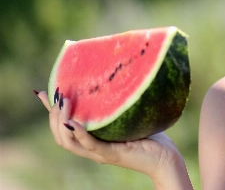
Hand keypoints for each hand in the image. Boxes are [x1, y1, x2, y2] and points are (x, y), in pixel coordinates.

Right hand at [35, 90, 182, 181]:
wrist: (167, 159)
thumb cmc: (152, 137)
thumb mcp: (129, 118)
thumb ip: (118, 105)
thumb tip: (116, 79)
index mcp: (93, 140)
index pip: (63, 128)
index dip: (50, 112)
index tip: (42, 93)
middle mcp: (92, 148)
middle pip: (60, 136)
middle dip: (53, 115)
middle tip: (58, 96)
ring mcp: (101, 153)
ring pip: (68, 142)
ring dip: (62, 122)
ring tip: (64, 103)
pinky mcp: (112, 155)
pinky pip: (91, 146)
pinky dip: (81, 134)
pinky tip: (75, 123)